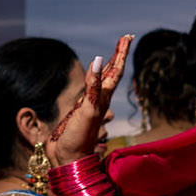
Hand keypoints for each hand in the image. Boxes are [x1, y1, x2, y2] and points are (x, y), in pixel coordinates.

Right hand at [44, 34, 133, 165]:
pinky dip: (90, 81)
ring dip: (107, 67)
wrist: (68, 159)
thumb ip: (92, 87)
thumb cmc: (79, 138)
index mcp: (102, 98)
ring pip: (101, 81)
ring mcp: (89, 106)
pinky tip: (90, 81)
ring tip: (111, 56)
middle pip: (110, 73)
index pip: (114, 70)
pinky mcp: (78, 112)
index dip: (121, 53)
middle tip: (124, 39)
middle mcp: (98, 100)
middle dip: (117, 55)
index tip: (128, 36)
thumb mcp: (87, 111)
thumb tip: (98, 61)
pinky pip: (88, 91)